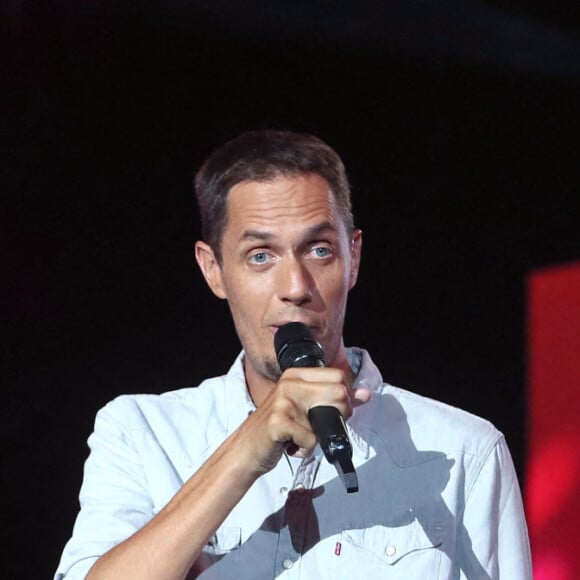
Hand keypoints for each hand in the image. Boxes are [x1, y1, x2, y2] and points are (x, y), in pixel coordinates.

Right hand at [233, 366, 371, 474]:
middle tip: (317, 428)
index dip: (344, 398)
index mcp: (296, 374)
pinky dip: (304, 450)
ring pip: (326, 422)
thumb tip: (366, 394)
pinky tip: (289, 446)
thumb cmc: (278, 429)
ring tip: (298, 437)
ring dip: (316, 438)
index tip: (331, 412)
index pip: (338, 376)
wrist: (247, 449)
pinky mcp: (278, 421)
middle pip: (339, 394)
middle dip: (337, 418)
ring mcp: (283, 401)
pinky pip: (311, 440)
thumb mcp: (305, 408)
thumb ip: (335, 398)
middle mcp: (290, 383)